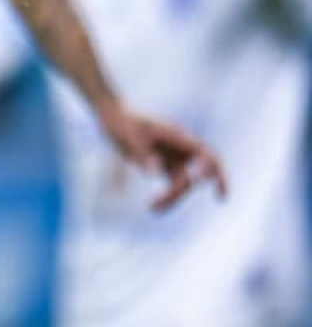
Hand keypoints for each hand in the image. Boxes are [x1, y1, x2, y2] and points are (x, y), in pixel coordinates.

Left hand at [96, 102, 227, 210]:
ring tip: (153, 208)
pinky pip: (174, 184)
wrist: (113, 117)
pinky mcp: (165, 165)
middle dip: (183, 191)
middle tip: (161, 204)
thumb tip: (154, 173)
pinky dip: (168, 196)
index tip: (204, 181)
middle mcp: (181, 148)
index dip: (213, 169)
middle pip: (197, 174)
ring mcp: (175, 157)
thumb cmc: (121, 122)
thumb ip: (141, 153)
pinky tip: (155, 207)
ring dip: (173, 197)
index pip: (207, 154)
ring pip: (185, 182)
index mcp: (177, 137)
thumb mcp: (127, 136)